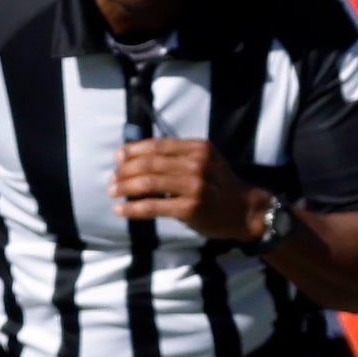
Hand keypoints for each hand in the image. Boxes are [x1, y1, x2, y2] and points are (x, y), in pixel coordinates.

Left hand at [110, 138, 265, 243]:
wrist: (245, 211)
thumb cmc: (220, 186)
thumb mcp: (206, 161)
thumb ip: (178, 155)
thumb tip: (136, 156)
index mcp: (198, 148)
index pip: (157, 145)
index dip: (132, 151)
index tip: (117, 158)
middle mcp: (196, 164)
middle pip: (149, 164)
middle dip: (124, 171)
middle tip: (112, 180)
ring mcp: (194, 187)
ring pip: (147, 183)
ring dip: (124, 187)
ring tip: (112, 192)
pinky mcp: (190, 208)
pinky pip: (153, 206)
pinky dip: (132, 208)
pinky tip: (121, 210)